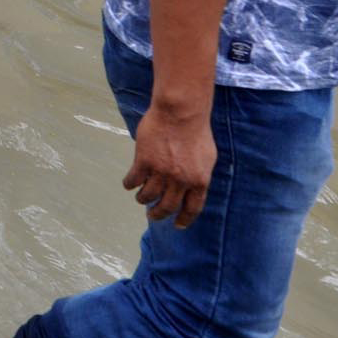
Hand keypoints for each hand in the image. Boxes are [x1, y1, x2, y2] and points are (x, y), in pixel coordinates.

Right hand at [123, 99, 216, 227]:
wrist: (181, 112)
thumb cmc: (196, 131)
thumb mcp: (208, 157)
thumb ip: (200, 174)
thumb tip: (194, 187)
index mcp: (199, 181)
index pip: (192, 208)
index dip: (183, 219)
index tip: (177, 225)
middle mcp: (180, 181)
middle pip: (167, 207)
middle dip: (158, 214)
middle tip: (152, 215)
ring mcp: (161, 172)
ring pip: (148, 196)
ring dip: (143, 199)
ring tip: (141, 197)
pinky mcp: (144, 162)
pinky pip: (133, 181)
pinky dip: (130, 184)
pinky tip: (129, 184)